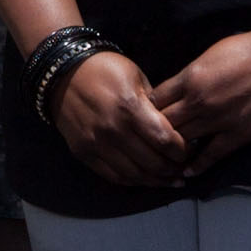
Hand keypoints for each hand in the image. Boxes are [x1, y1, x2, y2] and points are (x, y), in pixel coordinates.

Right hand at [54, 48, 188, 187]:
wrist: (62, 73)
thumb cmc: (104, 69)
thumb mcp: (137, 77)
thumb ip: (155, 106)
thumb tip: (174, 130)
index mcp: (130, 108)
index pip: (165, 140)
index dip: (182, 151)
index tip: (188, 150)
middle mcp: (113, 130)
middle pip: (153, 163)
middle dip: (173, 168)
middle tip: (182, 167)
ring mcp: (96, 144)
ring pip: (135, 175)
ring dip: (156, 181)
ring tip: (169, 179)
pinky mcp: (84, 153)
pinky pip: (114, 176)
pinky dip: (133, 181)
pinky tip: (145, 179)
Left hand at [150, 29, 250, 178]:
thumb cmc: (249, 48)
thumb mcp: (210, 54)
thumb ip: (191, 74)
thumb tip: (177, 89)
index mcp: (190, 77)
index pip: (155, 100)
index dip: (147, 110)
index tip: (147, 117)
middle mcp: (199, 100)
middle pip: (164, 124)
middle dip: (155, 133)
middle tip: (151, 143)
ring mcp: (218, 119)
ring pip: (183, 142)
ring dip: (173, 151)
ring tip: (166, 159)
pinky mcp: (238, 134)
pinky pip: (211, 155)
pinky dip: (197, 165)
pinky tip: (188, 172)